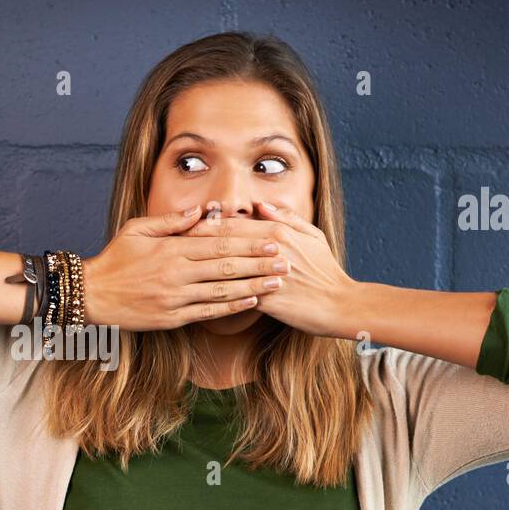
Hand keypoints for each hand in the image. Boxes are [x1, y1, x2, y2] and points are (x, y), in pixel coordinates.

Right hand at [83, 205, 287, 330]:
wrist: (92, 294)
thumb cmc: (115, 259)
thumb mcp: (138, 230)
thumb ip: (171, 222)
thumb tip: (202, 212)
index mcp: (172, 249)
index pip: (218, 244)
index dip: (249, 243)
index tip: (273, 240)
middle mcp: (177, 274)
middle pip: (226, 267)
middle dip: (259, 264)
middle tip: (287, 261)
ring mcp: (175, 298)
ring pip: (222, 292)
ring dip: (253, 287)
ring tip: (278, 283)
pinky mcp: (171, 318)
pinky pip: (207, 312)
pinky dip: (231, 308)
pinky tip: (251, 303)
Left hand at [179, 201, 358, 336]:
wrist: (339, 304)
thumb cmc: (325, 270)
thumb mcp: (311, 236)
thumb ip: (285, 217)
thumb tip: (260, 204)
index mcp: (278, 232)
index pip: (233, 224)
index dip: (205, 224)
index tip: (182, 225)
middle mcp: (269, 250)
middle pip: (222, 243)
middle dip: (194, 242)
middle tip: (169, 242)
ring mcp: (266, 274)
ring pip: (225, 268)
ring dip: (199, 267)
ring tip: (176, 267)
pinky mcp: (266, 299)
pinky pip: (234, 295)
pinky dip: (215, 294)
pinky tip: (195, 296)